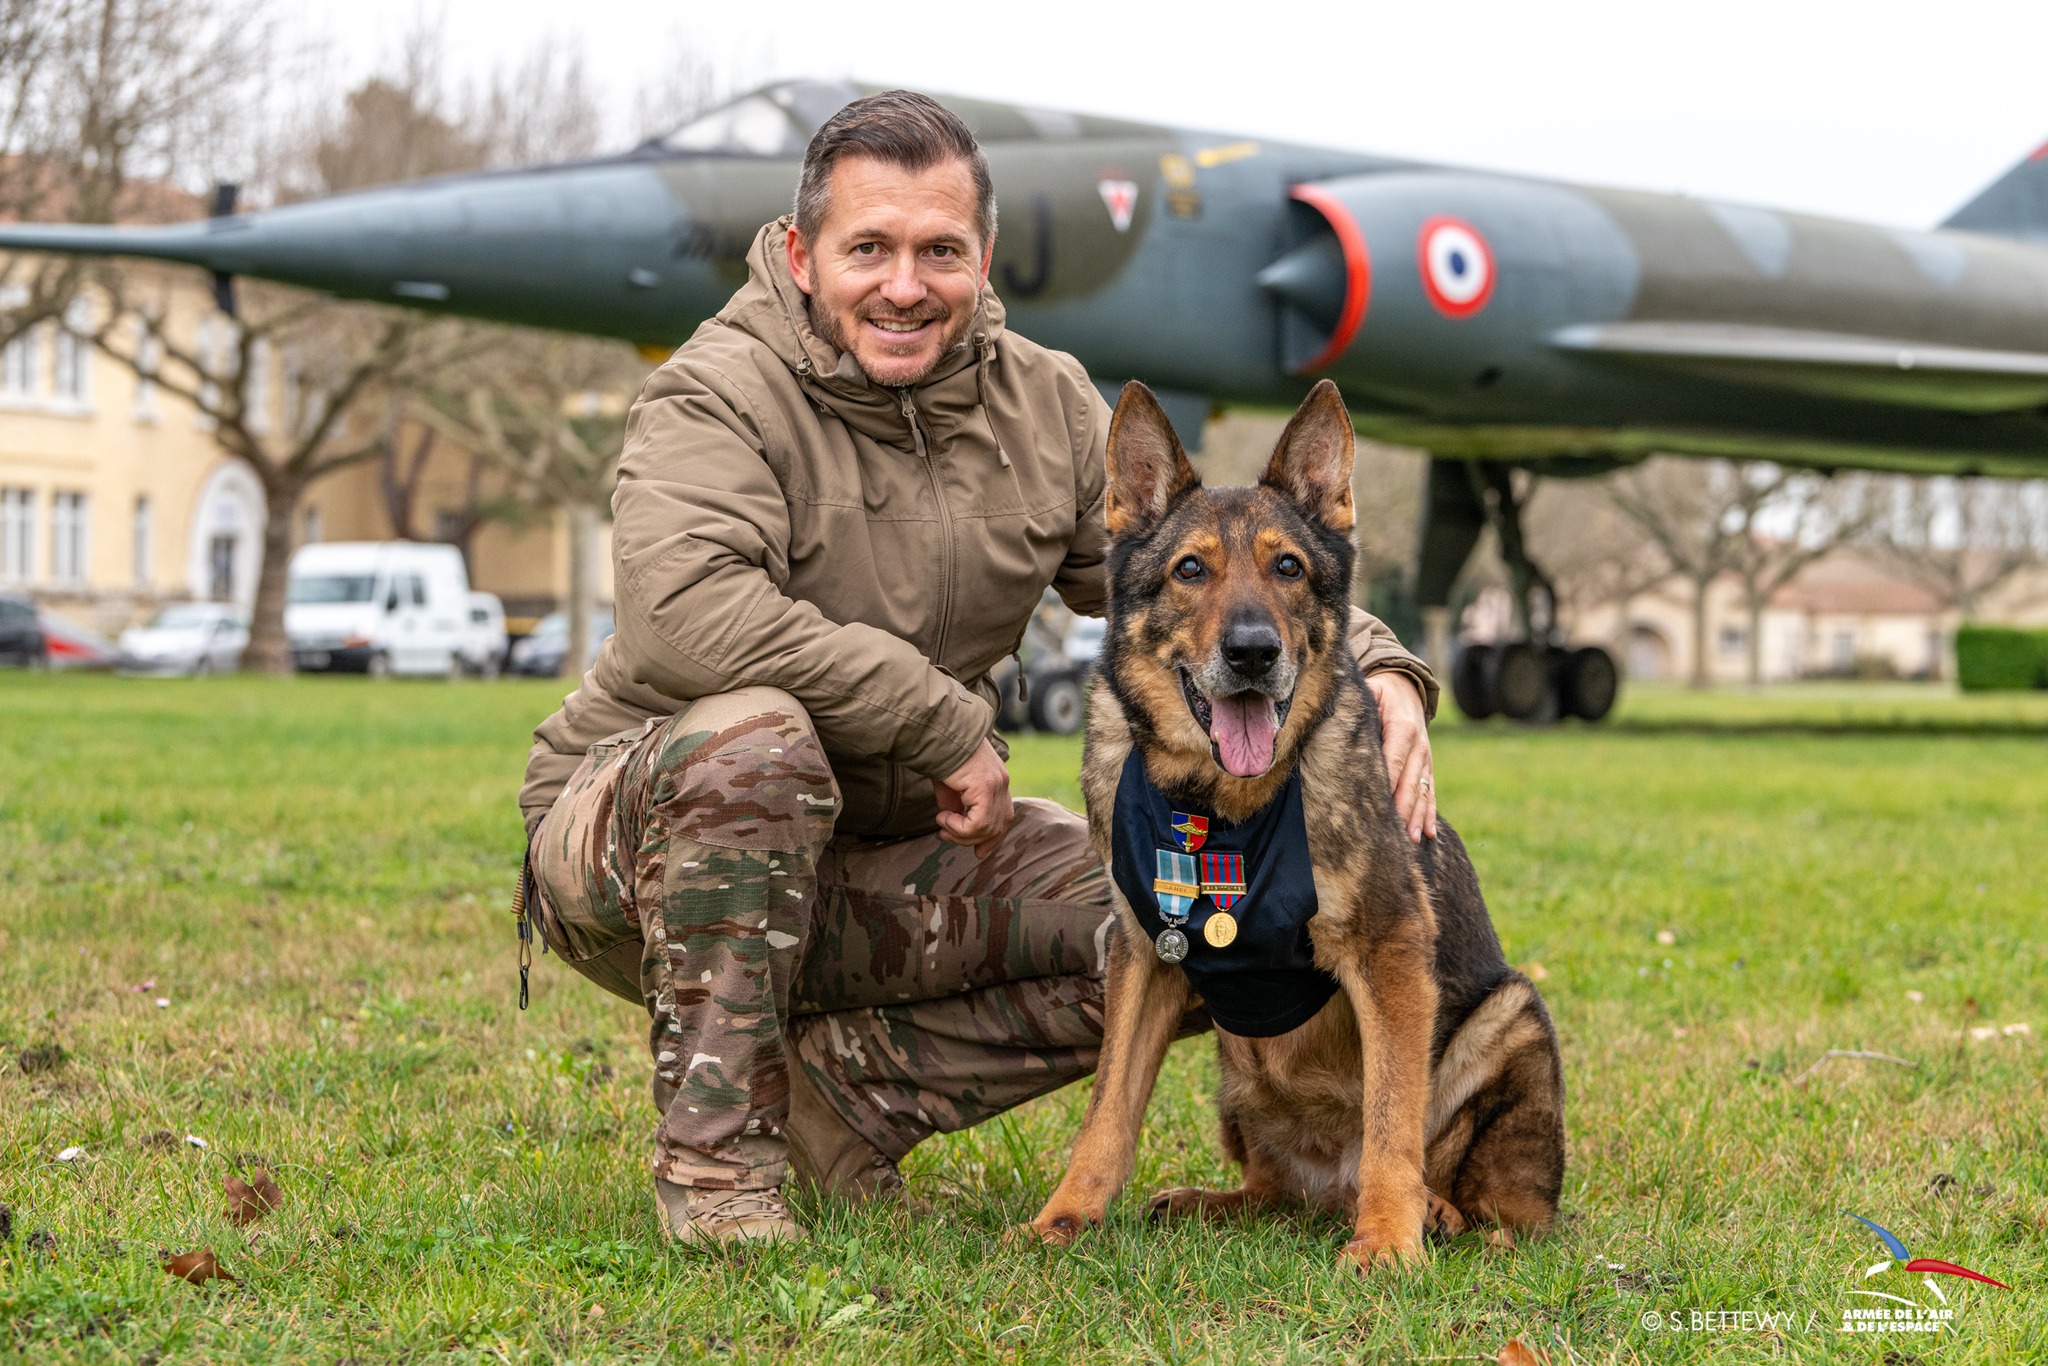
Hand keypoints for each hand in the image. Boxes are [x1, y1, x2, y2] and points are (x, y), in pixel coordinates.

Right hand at [934, 738, 1013, 846]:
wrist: (936, 734)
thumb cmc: (939, 756)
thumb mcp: (951, 787)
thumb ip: (957, 806)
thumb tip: (955, 827)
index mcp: (997, 781)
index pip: (1005, 818)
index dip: (993, 839)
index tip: (979, 853)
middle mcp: (1002, 783)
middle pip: (998, 827)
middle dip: (972, 840)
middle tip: (945, 836)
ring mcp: (996, 785)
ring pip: (987, 828)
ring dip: (960, 833)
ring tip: (942, 823)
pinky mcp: (986, 787)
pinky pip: (977, 823)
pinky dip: (958, 827)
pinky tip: (943, 817)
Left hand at [1366, 673, 1435, 842]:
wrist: (1406, 686)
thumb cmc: (1380, 692)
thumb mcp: (1370, 692)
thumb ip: (1358, 709)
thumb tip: (1336, 720)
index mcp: (1402, 727)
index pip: (1394, 761)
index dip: (1389, 785)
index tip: (1382, 808)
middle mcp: (1419, 744)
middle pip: (1411, 782)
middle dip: (1405, 809)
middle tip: (1398, 835)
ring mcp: (1426, 756)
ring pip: (1423, 790)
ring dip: (1419, 816)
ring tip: (1415, 839)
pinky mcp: (1428, 765)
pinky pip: (1431, 791)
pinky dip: (1430, 812)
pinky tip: (1430, 834)